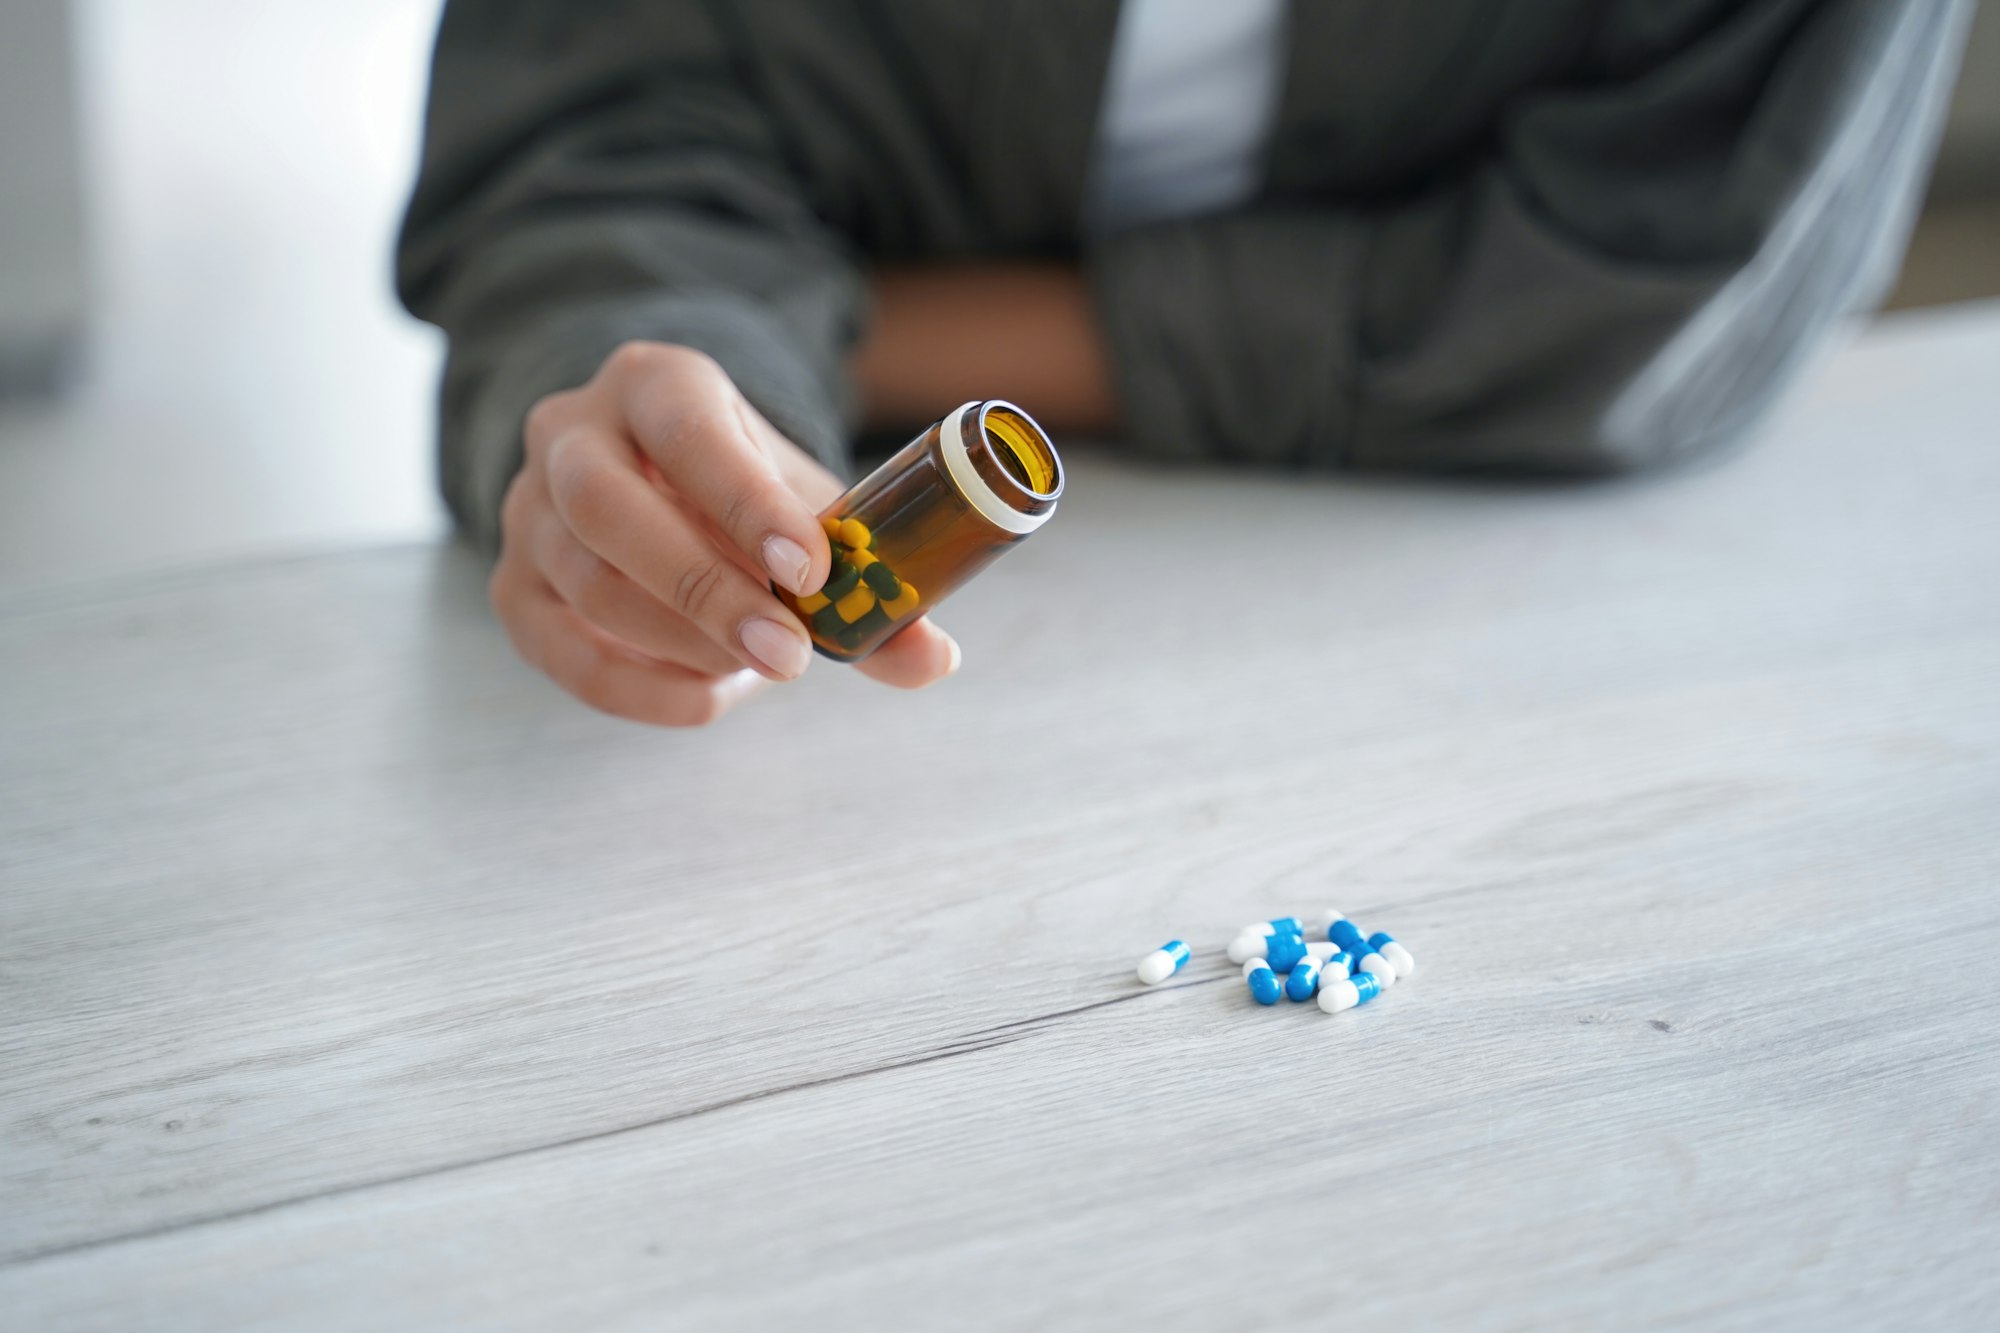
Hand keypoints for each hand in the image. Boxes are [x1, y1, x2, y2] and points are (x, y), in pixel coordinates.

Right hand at [492, 342, 960, 725]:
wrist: (653, 481)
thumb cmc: (739, 490)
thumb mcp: (802, 504)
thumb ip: (866, 577)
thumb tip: (933, 658)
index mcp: (654, 383)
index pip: (688, 429)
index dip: (746, 502)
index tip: (812, 570)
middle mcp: (570, 433)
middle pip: (610, 510)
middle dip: (705, 592)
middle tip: (790, 655)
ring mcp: (528, 510)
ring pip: (587, 583)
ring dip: (684, 644)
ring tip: (763, 666)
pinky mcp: (513, 586)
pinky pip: (560, 651)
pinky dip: (640, 691)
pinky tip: (711, 698)